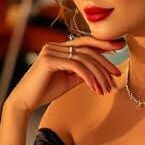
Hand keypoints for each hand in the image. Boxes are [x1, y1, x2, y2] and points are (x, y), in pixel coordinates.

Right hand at [5, 36, 124, 113]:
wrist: (24, 102)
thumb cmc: (45, 91)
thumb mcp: (68, 80)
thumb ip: (82, 72)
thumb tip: (100, 70)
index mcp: (59, 47)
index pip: (85, 42)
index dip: (103, 44)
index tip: (120, 48)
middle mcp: (54, 46)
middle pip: (87, 49)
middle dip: (105, 61)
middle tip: (117, 73)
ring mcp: (50, 51)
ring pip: (84, 59)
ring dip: (98, 75)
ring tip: (106, 89)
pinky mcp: (49, 61)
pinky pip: (76, 66)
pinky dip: (89, 77)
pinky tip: (95, 88)